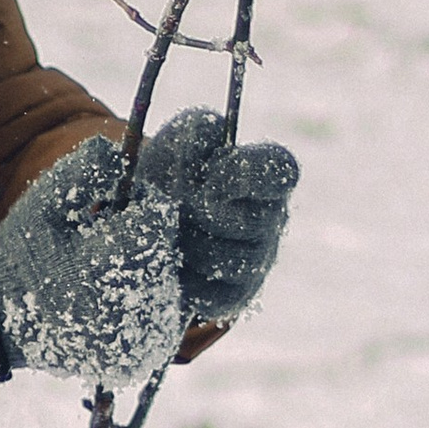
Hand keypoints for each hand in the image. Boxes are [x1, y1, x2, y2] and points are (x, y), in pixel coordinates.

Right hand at [0, 137, 183, 384]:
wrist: (1, 322)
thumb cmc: (26, 254)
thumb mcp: (45, 201)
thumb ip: (86, 168)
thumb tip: (124, 152)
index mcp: (110, 266)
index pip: (159, 216)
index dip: (135, 207)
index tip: (103, 218)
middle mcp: (133, 311)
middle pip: (168, 251)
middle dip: (141, 241)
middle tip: (95, 251)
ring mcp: (140, 341)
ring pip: (170, 282)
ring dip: (144, 272)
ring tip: (98, 279)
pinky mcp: (142, 358)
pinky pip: (165, 314)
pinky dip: (145, 302)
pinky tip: (110, 301)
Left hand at [135, 114, 298, 325]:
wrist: (147, 221)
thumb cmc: (173, 172)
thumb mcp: (180, 139)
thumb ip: (198, 129)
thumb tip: (210, 138)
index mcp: (267, 174)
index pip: (281, 172)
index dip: (245, 175)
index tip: (212, 174)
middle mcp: (271, 219)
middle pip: (253, 222)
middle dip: (204, 211)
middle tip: (179, 203)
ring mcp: (258, 262)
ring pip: (230, 261)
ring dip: (190, 246)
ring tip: (171, 233)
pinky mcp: (235, 298)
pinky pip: (213, 296)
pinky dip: (184, 281)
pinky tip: (174, 264)